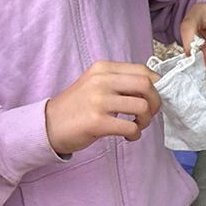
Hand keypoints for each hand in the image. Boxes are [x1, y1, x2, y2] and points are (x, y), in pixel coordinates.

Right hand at [45, 63, 160, 154]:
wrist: (49, 124)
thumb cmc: (77, 106)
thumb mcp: (95, 83)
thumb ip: (119, 81)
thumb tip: (153, 87)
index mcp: (103, 69)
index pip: (143, 70)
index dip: (156, 86)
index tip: (152, 99)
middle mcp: (101, 81)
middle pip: (146, 85)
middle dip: (155, 103)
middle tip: (148, 115)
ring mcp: (99, 100)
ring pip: (142, 107)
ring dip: (146, 121)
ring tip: (137, 126)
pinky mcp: (97, 122)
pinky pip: (131, 127)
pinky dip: (135, 134)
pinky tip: (128, 136)